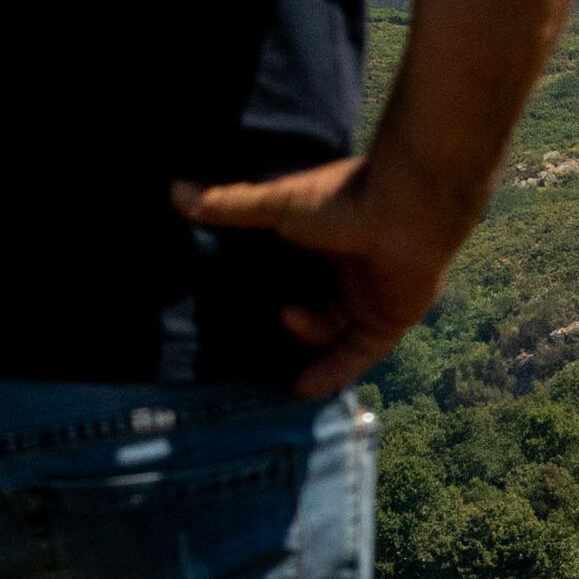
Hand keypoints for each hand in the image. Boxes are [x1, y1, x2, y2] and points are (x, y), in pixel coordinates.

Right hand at [173, 156, 479, 394]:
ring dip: (308, 340)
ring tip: (287, 324)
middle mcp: (349, 271)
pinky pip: (360, 354)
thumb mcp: (277, 205)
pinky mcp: (391, 319)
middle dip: (290, 327)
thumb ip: (231, 204)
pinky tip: (302, 388)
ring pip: (335, 333)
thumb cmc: (342, 200)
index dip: (269, 290)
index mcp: (325, 241)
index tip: (236, 309)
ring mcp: (372, 296)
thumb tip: (173, 190)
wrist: (405, 207)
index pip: (294, 274)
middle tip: (252, 344)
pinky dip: (334, 371)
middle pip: (316, 308)